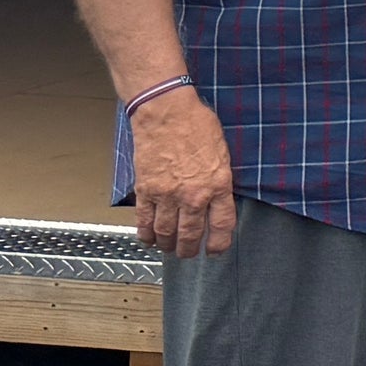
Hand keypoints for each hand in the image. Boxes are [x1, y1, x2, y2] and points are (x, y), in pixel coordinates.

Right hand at [130, 91, 238, 258]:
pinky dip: (145, 234)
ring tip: (169, 248)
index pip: (222, 225)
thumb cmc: (197, 125)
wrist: (166, 112)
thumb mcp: (222, 154)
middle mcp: (193, 195)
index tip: (216, 250)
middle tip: (188, 253)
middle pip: (191, 235)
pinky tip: (149, 238)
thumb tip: (217, 198)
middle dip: (189, 249)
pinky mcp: (146, 190)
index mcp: (218, 185)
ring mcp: (167, 195)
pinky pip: (144, 220)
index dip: (219, 243)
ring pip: (166, 232)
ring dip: (167, 245)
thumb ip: (219, 180)